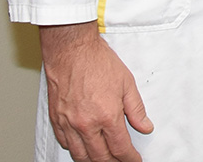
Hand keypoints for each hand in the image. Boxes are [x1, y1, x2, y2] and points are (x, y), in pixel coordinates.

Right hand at [38, 22, 152, 161]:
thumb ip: (136, 109)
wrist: (71, 51)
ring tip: (104, 159)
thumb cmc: (97, 62)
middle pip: (100, 157)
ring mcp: (68, 124)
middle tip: (121, 161)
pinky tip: (83, 147)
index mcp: (106, 116)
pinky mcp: (56, 120)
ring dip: (93, 160)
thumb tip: (145, 126)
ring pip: (80, 155)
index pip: (120, 148)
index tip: (134, 160)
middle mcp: (86, 124)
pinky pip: (65, 143)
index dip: (129, 158)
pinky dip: (75, 149)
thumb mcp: (127, 83)